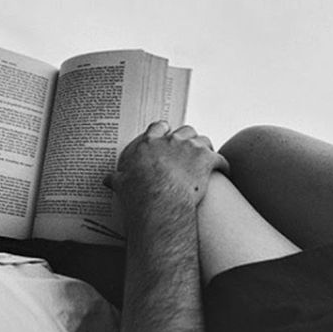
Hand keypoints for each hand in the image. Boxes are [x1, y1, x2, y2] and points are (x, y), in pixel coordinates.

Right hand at [104, 122, 228, 218]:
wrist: (160, 204)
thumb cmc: (139, 195)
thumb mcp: (123, 184)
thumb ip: (117, 178)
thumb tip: (107, 179)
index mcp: (150, 143)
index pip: (159, 127)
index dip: (165, 131)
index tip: (167, 136)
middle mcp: (171, 140)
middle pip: (185, 130)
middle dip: (188, 138)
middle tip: (189, 149)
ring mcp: (190, 148)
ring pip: (203, 140)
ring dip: (206, 148)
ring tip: (207, 157)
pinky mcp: (207, 159)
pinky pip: (220, 158)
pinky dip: (223, 164)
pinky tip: (225, 170)